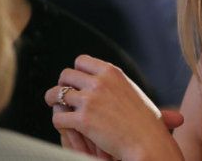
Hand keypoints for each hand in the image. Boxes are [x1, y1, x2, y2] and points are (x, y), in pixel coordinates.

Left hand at [45, 55, 182, 159]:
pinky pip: (58, 117)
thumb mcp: (132, 90)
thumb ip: (114, 83)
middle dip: (63, 84)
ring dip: (54, 101)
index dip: (77, 72)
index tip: (77, 81)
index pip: (82, 61)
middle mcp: (100, 82)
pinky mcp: (83, 120)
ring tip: (56, 106)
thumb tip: (99, 80)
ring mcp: (90, 100)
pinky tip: (66, 125)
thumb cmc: (144, 121)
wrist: (147, 141)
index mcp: (112, 72)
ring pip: (56, 94)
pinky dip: (59, 122)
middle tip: (64, 94)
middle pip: (66, 75)